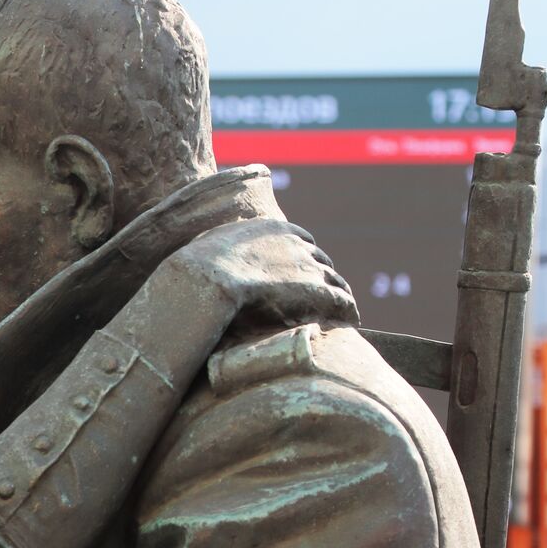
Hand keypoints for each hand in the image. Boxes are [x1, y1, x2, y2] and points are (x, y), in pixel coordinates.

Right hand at [160, 219, 358, 327]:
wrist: (205, 280)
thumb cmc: (195, 270)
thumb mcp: (205, 247)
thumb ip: (215, 248)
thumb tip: (196, 259)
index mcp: (271, 227)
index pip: (298, 240)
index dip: (301, 259)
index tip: (302, 273)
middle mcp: (295, 242)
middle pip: (319, 259)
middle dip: (322, 275)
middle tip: (325, 294)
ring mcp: (309, 265)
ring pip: (334, 280)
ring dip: (338, 294)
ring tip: (342, 311)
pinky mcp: (318, 290)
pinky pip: (342, 300)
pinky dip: (348, 310)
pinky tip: (351, 321)